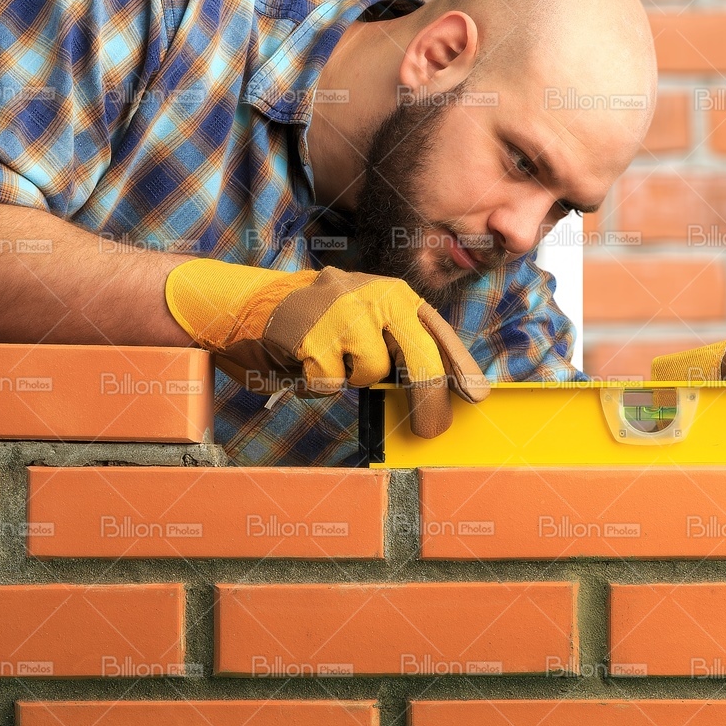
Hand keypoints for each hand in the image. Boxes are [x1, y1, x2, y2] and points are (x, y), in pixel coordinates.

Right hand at [163, 259, 488, 436]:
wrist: (248, 303)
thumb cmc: (317, 323)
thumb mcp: (365, 321)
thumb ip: (399, 346)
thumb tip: (442, 392)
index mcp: (395, 294)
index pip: (438, 333)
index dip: (460, 367)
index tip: (477, 396)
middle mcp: (376, 296)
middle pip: (421, 358)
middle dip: (430, 401)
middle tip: (432, 431)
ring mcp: (344, 312)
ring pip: (372, 373)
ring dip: (351, 379)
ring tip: (329, 360)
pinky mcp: (313, 334)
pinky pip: (331, 383)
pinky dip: (317, 383)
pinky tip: (302, 361)